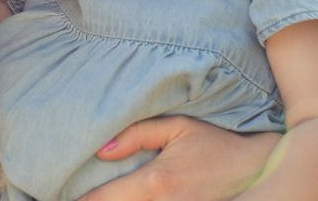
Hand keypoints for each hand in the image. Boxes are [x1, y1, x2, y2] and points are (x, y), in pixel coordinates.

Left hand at [79, 116, 279, 200]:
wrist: (259, 169)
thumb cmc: (214, 142)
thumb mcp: (176, 127)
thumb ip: (137, 135)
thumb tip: (101, 149)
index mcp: (157, 182)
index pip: (107, 199)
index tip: (61, 198)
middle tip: (73, 198)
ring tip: (99, 198)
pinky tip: (127, 200)